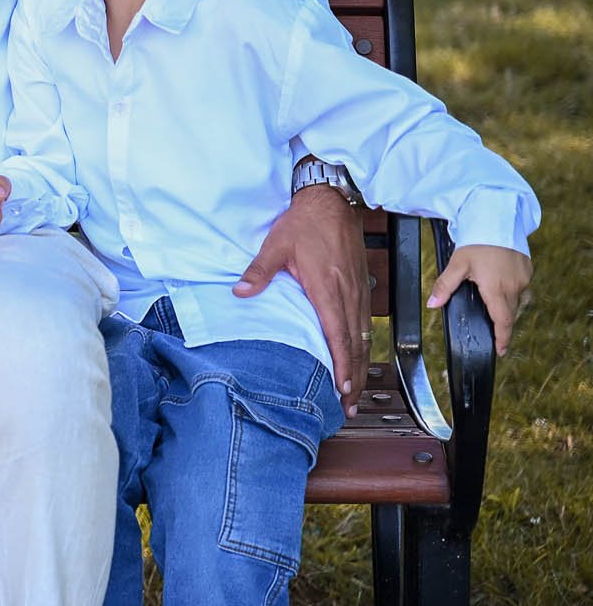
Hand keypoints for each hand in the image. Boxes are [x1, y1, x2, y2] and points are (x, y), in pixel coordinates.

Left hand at [238, 184, 368, 412]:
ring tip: (355, 390)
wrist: (331, 201)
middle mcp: (347, 293)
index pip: (337, 334)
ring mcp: (357, 290)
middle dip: (353, 376)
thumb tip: (240, 291)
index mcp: (327, 288)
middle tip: (349, 404)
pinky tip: (359, 356)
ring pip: (363, 335)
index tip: (342, 388)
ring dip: (360, 364)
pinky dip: (363, 344)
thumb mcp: (276, 245)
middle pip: (354, 343)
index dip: (341, 364)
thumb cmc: (304, 223)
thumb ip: (259, 271)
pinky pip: (365, 321)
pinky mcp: (360, 284)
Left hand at [427, 245, 531, 355]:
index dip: (502, 338)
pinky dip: (510, 291)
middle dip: (502, 324)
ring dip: (505, 306)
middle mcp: (514, 286)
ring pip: (515, 300)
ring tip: (493, 305)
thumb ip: (444, 286)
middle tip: (494, 332)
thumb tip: (432, 305)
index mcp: (496, 289)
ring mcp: (523, 278)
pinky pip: (519, 287)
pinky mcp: (527, 270)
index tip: (500, 351)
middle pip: (508, 313)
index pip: (502, 321)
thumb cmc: (477, 242)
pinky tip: (499, 284)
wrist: (497, 221)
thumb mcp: (457, 265)